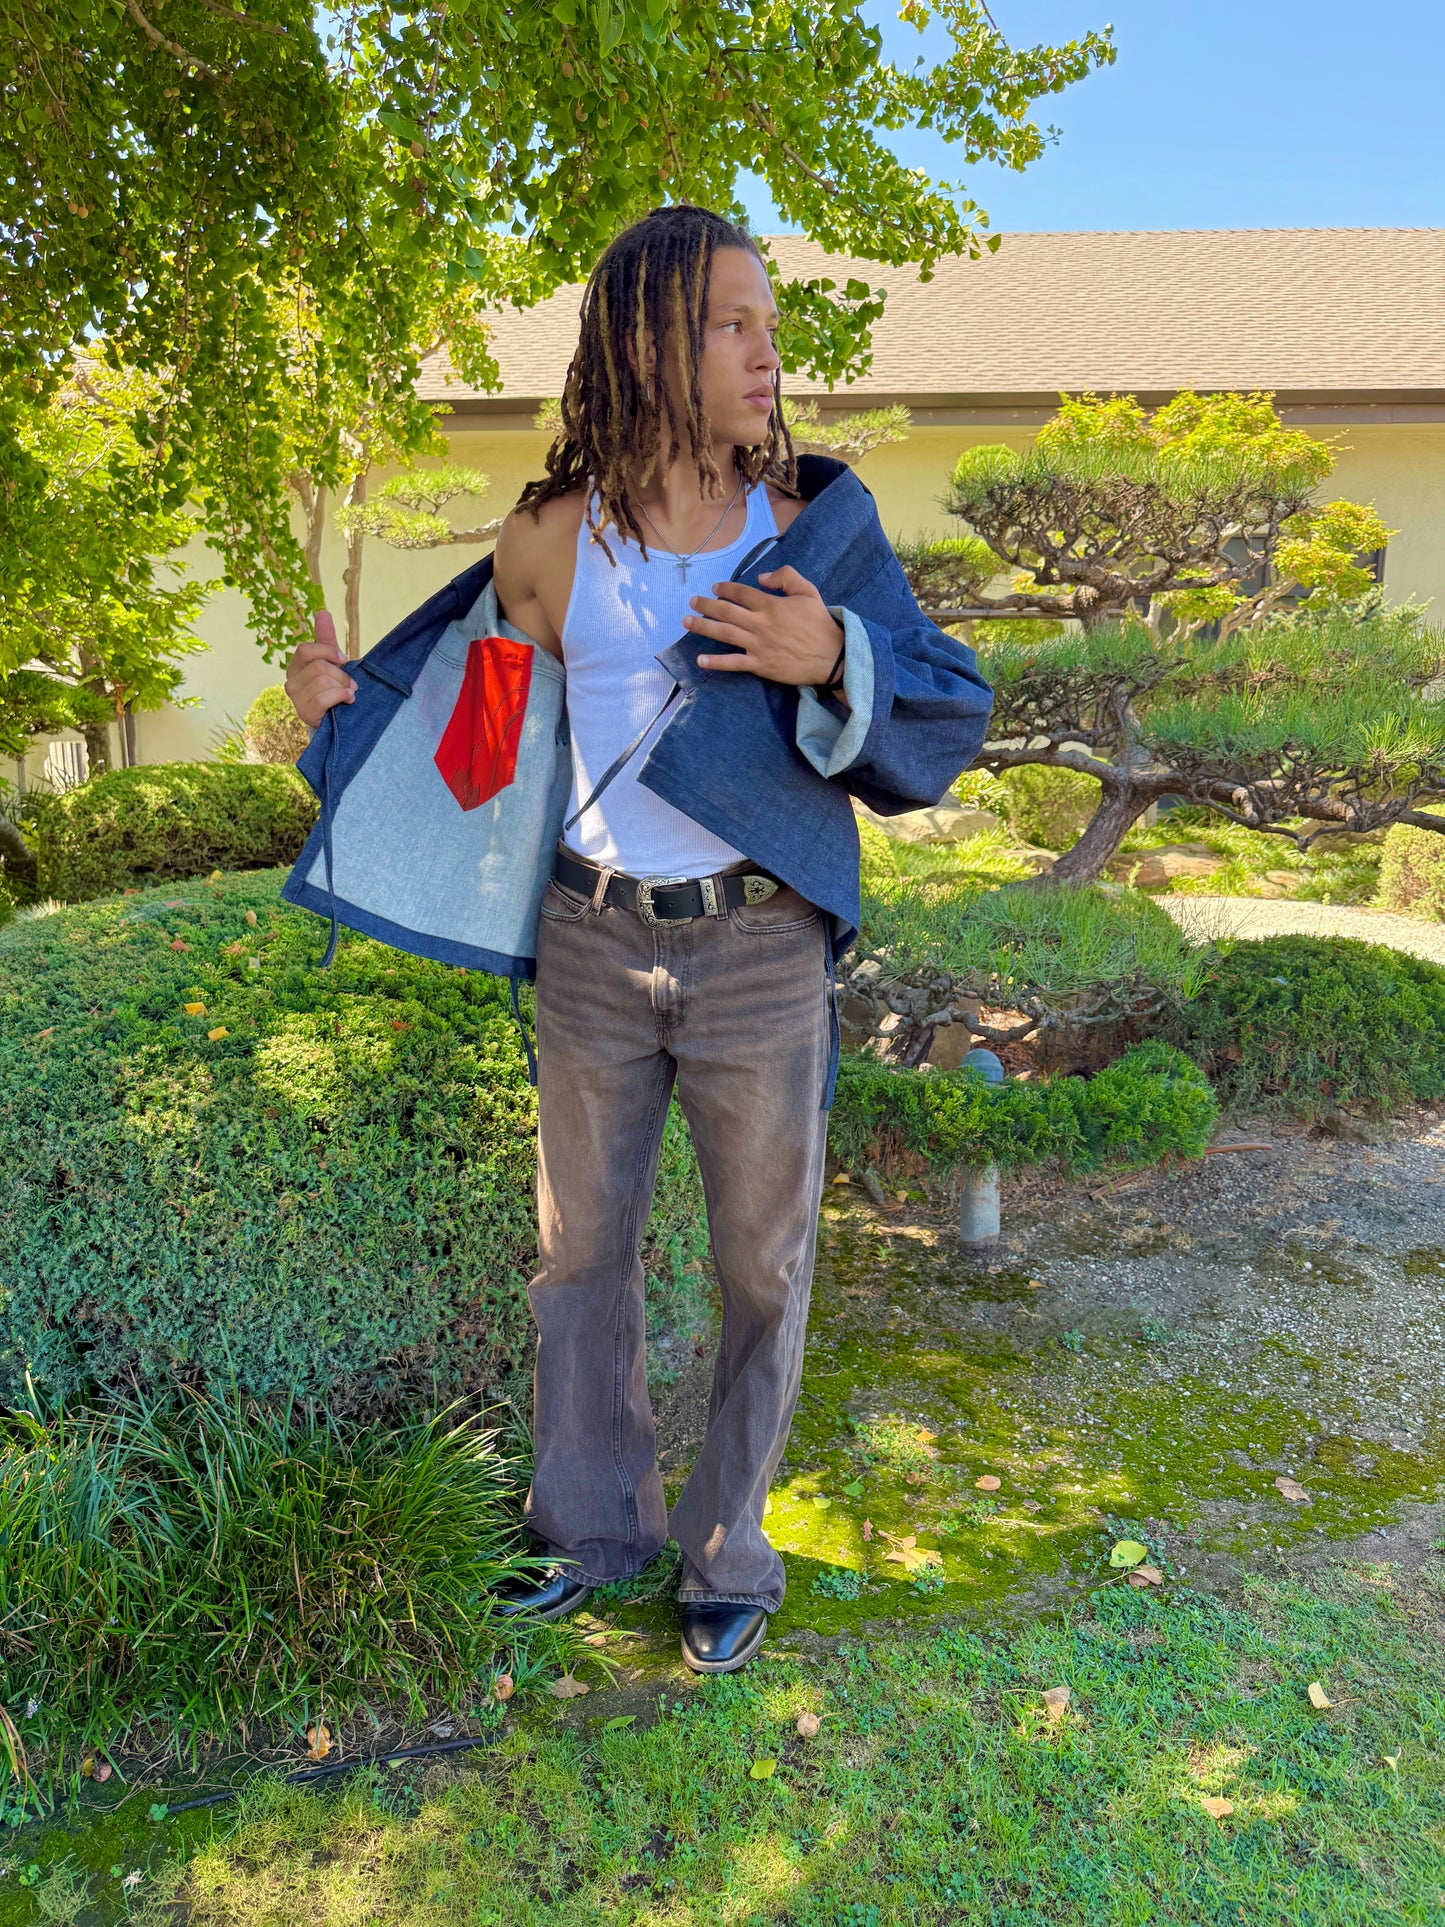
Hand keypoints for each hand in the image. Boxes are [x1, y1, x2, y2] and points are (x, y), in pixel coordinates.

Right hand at [284, 610, 356, 727]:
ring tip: (349, 693)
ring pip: (322, 682)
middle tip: (352, 684)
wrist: (338, 717)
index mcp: (295, 666)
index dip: (328, 651)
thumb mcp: (332, 661)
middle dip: (341, 674)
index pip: (305, 649)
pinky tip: (347, 700)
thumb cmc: (333, 686)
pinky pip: (322, 698)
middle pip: (319, 667)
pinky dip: (340, 697)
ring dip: (343, 687)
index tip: (344, 659)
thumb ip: (326, 638)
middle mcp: (290, 682)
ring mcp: (296, 699)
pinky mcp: (305, 713)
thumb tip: (322, 612)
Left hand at [683, 566, 845, 692]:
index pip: (741, 593)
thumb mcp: (808, 591)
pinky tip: (700, 659)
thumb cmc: (820, 623)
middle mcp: (760, 624)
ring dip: (703, 627)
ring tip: (687, 622)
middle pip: (726, 611)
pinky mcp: (760, 664)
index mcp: (771, 605)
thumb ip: (786, 577)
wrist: (832, 656)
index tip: (715, 587)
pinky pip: (734, 663)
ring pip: (724, 634)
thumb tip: (762, 577)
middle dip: (706, 605)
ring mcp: (758, 645)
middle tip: (692, 602)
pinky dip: (716, 662)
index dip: (725, 588)